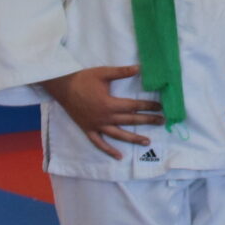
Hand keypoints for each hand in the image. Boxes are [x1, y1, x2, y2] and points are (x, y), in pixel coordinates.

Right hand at [40, 63, 159, 158]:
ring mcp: (96, 125)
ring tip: (148, 142)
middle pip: (130, 120)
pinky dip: (108, 150)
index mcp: (110, 104)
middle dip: (147, 120)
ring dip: (133, 138)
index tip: (161, 107)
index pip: (134, 106)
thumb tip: (139, 68)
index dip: (149, 106)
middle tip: (162, 122)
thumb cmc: (83, 79)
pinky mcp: (88, 129)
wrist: (62, 87)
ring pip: (118, 135)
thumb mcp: (103, 73)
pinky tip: (119, 156)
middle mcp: (105, 117)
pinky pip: (99, 143)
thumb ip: (122, 72)